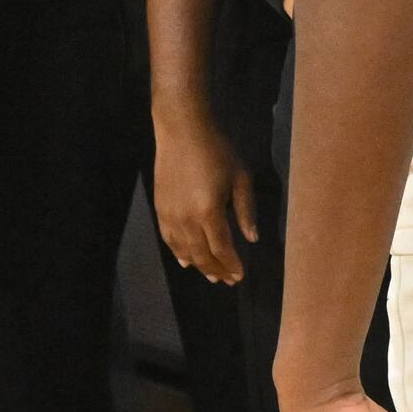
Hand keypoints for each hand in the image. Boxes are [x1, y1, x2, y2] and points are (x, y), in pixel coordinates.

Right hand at [151, 110, 256, 284]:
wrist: (182, 130)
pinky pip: (169, 240)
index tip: (240, 276)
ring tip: (211, 275)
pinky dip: (178, 253)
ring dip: (198, 266)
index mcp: (209, 212)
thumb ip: (246, 210)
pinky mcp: (160, 209)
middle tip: (227, 281)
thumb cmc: (217, 150)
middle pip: (202, 254)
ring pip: (184, 251)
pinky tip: (185, 261)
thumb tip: (252, 238)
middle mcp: (187, 219)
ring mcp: (170, 216)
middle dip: (216, 270)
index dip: (231, 264)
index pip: (222, 248)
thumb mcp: (240, 177)